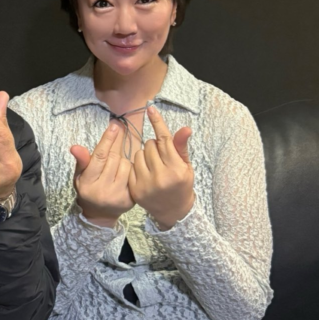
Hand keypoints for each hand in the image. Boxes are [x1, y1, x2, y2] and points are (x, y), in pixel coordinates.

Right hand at [71, 121, 133, 228]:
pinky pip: (133, 175)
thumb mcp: (80, 176)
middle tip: (116, 141)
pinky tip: (124, 173)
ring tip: (116, 166)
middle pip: (114, 159)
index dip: (107, 140)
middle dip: (115, 148)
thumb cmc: (88, 189)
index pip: (99, 157)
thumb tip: (75, 146)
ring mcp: (118, 196)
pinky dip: (130, 170)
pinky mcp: (130, 199)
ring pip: (126, 165)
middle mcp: (103, 190)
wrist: (100, 214)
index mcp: (87, 183)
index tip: (114, 126)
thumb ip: (81, 161)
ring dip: (123, 161)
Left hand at [128, 105, 194, 229]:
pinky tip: (146, 173)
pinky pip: (132, 166)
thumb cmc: (182, 184)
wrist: (173, 211)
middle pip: (150, 145)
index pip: (165, 140)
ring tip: (153, 165)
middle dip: (155, 146)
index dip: (157, 123)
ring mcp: (146, 184)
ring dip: (145, 154)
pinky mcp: (135, 189)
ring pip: (139, 154)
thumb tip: (185, 128)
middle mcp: (161, 177)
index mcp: (176, 169)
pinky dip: (138, 165)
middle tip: (161, 155)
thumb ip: (181, 147)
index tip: (150, 108)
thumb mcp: (186, 166)